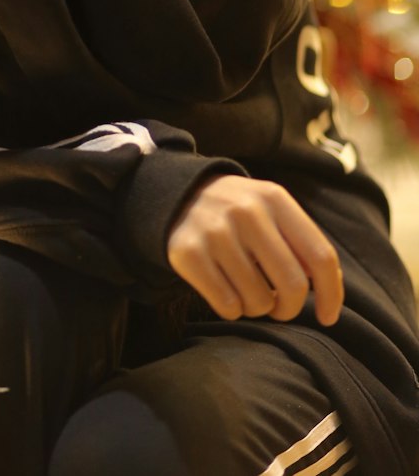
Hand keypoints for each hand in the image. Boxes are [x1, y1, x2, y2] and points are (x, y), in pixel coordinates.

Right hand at [166, 175, 343, 326]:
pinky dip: (231, 309)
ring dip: (257, 308)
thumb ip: (302, 241)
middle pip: (293, 286)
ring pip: (259, 302)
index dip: (331, 294)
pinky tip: (224, 289)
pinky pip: (228, 306)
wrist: (180, 195)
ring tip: (246, 288)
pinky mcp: (189, 253)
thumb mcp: (272, 210)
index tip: (329, 318)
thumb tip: (331, 284)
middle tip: (279, 307)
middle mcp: (246, 211)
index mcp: (274, 198)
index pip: (320, 256)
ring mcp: (216, 231)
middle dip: (290, 309)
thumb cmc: (240, 213)